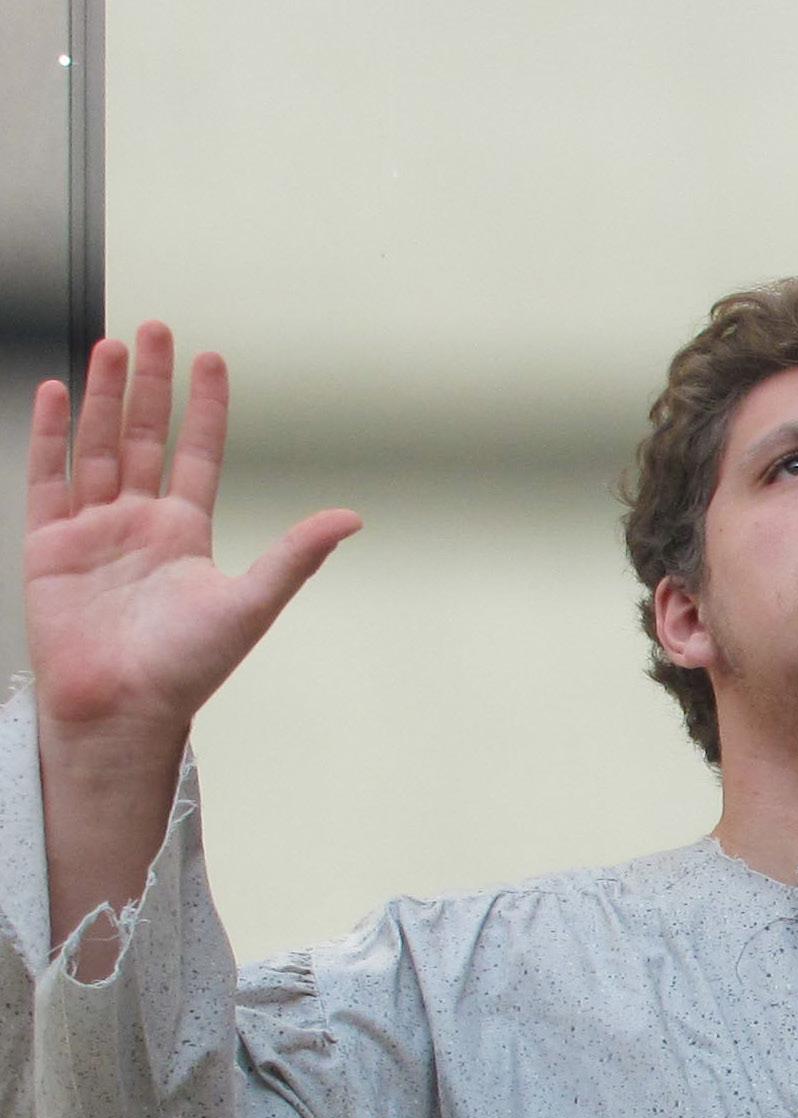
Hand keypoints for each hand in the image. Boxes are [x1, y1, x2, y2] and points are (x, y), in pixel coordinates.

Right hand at [24, 323, 358, 754]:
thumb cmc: (186, 668)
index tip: (211, 360)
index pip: (199, 452)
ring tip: (110, 346)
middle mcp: (140, 523)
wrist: (123, 708)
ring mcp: (93, 529)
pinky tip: (57, 392)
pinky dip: (51, 433)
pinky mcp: (49, 542)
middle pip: (144, 436)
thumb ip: (295, 555)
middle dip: (148, 384)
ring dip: (103, 396)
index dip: (206, 407)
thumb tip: (351, 518)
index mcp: (188, 533)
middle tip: (154, 330)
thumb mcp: (251, 602)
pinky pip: (48, 475)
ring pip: (97, 445)